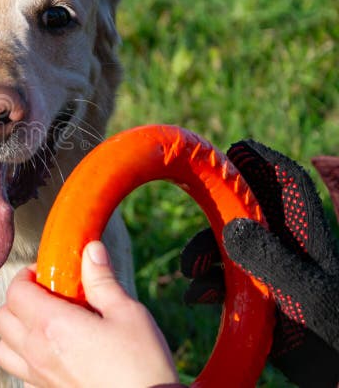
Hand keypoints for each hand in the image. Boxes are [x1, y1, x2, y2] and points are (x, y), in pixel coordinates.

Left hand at [0, 241, 179, 387]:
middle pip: (2, 317)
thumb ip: (102, 280)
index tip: (45, 274)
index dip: (26, 277)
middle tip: (45, 296)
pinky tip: (51, 353)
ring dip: (15, 332)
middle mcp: (37, 351)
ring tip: (43, 325)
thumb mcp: (127, 314)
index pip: (16, 291)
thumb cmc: (142, 364)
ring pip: (2, 348)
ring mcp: (38, 376)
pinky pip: (19, 373)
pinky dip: (25, 359)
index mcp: (53, 325)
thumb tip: (91, 250)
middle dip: (18, 300)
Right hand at [181, 140, 338, 386]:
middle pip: (247, 212)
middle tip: (193, 226)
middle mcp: (289, 246)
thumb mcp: (302, 292)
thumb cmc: (330, 332)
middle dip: (216, 217)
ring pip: (232, 246)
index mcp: (306, 235)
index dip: (263, 160)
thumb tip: (232, 224)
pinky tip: (197, 297)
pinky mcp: (263, 296)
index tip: (235, 148)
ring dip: (205, 253)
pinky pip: (228, 279)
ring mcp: (274, 270)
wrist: (334, 371)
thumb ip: (268, 258)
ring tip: (189, 271)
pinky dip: (209, 284)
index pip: (287, 182)